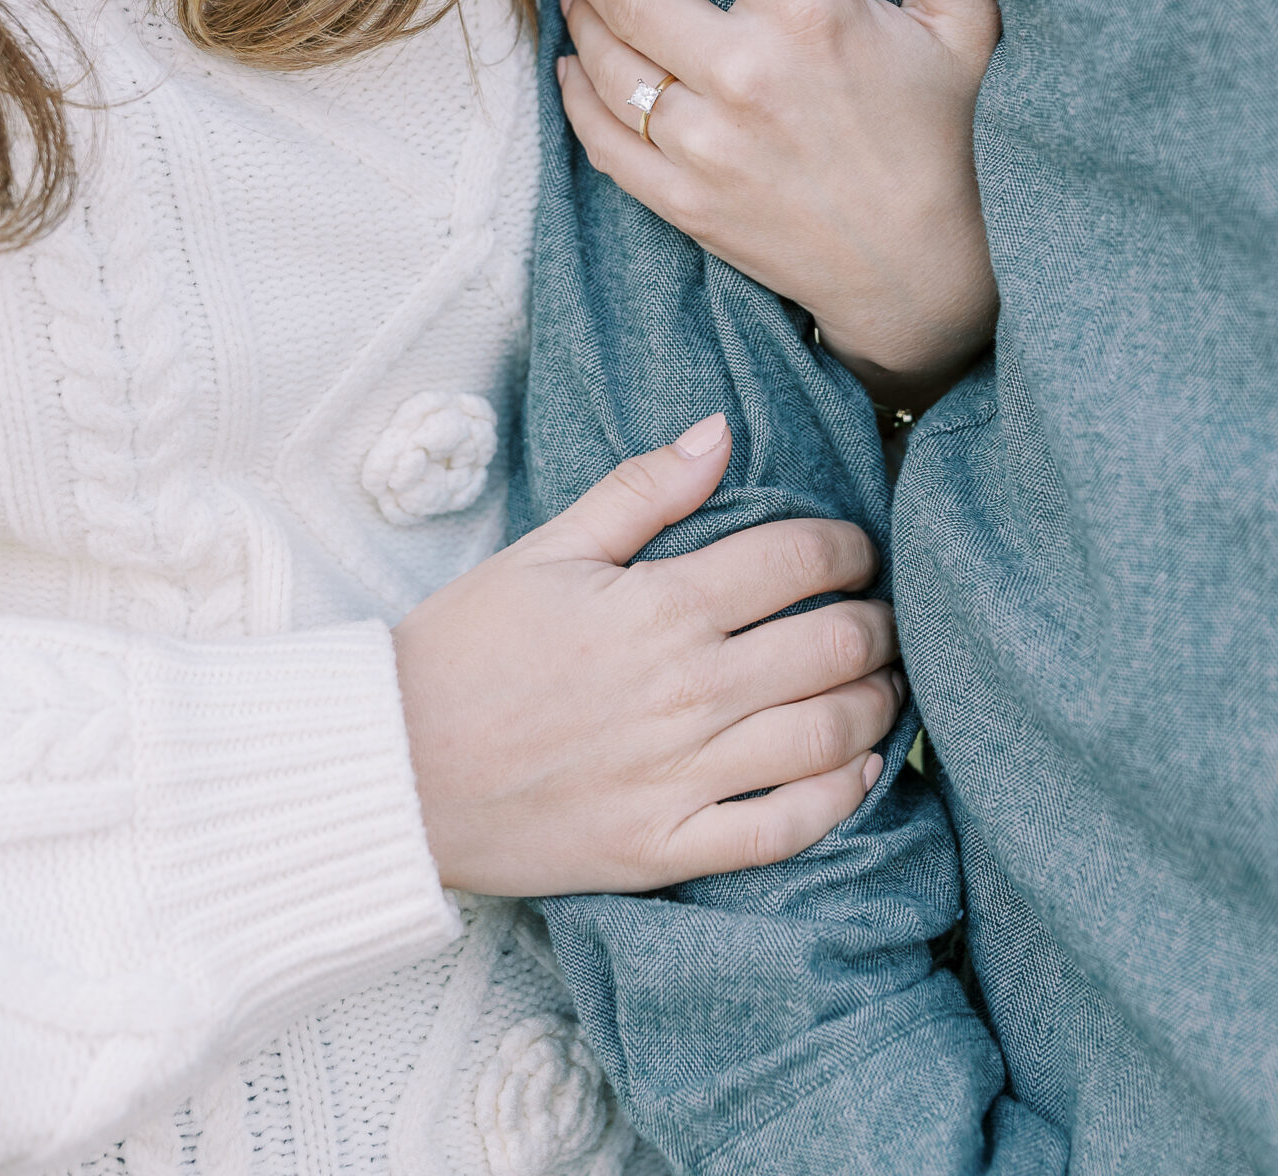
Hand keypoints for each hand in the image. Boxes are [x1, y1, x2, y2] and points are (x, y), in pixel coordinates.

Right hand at [392, 414, 902, 895]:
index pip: (798, 561)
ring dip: (877, 703)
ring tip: (885, 684)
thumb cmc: (465, 649)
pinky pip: (785, 830)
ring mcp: (683, 775)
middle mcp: (688, 691)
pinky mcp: (668, 847)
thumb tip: (721, 430)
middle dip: (877, 622)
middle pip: (834, 646)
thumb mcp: (548, 548)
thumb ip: (643, 489)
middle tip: (881, 614)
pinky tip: (860, 771)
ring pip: (828, 736)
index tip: (855, 549)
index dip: (847, 548)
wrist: (392, 768)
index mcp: (661, 606)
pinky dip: (840, 798)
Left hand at [557, 0, 1000, 409]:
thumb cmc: (950, 134)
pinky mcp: (686, 202)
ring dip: (580, 19)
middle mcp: (749, 74)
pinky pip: (600, 137)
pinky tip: (577, 71)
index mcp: (812, 13)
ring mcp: (710, 144)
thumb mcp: (964, 21)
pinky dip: (576, 96)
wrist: (927, 273)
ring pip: (606, 59)